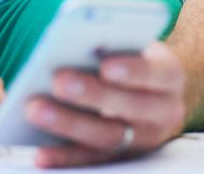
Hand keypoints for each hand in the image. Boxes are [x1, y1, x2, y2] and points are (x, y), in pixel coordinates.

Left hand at [25, 42, 185, 167]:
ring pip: (107, 136)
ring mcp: (141, 139)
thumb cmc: (127, 57)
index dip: (133, 71)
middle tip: (58, 81)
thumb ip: (108, 44)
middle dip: (91, 94)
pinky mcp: (118, 157)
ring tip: (34, 109)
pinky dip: (63, 157)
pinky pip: (90, 160)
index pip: (157, 74)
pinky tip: (39, 153)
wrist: (148, 90)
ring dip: (68, 124)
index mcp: (169, 77)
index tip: (106, 66)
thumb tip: (69, 44)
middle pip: (129, 107)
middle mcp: (162, 112)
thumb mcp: (127, 46)